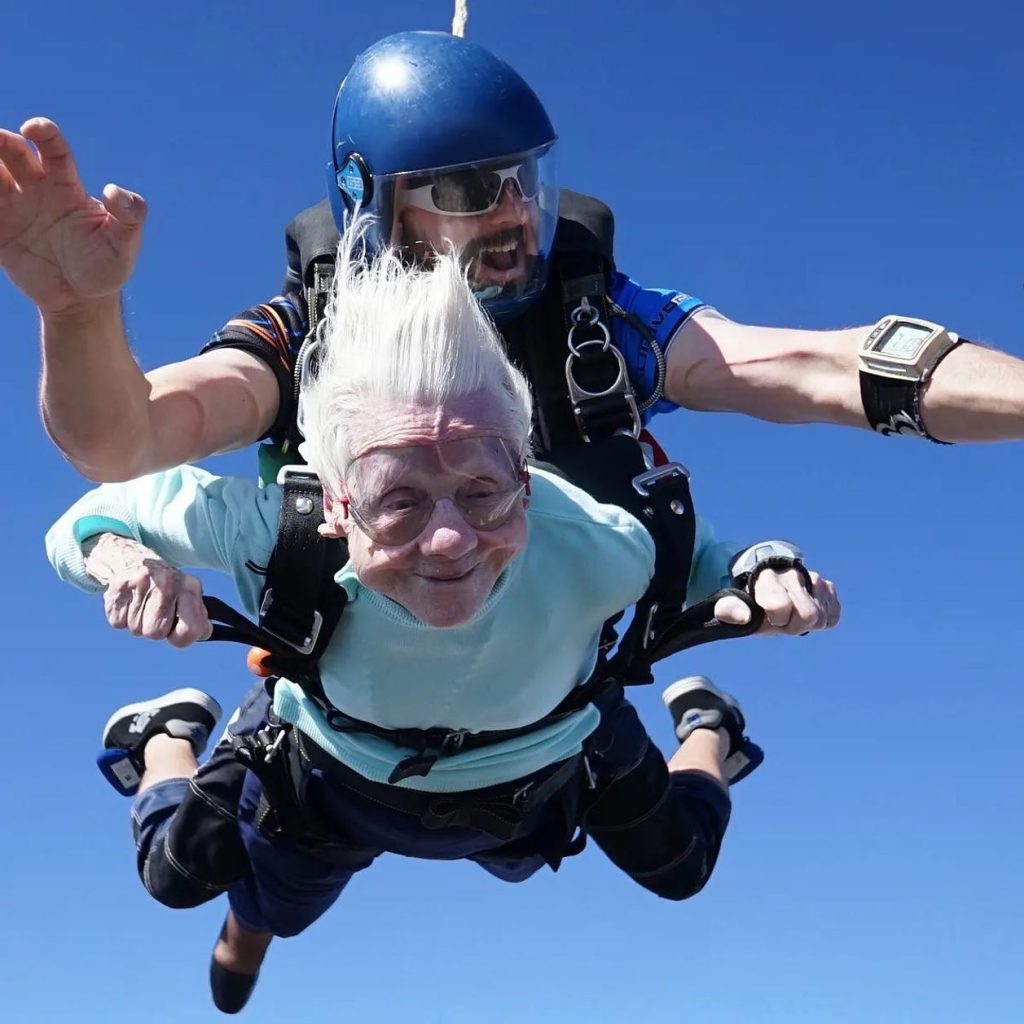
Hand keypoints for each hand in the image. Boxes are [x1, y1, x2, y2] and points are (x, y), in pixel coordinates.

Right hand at [0, 118, 145, 314]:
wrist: (82, 300)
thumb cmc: (106, 266)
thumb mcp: (124, 245)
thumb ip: (130, 217)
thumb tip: (115, 192)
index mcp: (66, 186)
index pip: (53, 151)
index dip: (44, 134)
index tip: (34, 128)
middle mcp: (36, 189)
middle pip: (13, 153)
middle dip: (1, 141)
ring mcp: (14, 208)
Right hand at [84, 534, 210, 647]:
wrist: (137, 561)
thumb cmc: (170, 589)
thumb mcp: (190, 598)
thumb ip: (198, 619)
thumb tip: (203, 633)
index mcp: (190, 587)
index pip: (190, 628)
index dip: (182, 638)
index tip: (177, 630)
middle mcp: (166, 582)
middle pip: (156, 633)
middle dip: (157, 630)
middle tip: (158, 614)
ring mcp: (140, 583)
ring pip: (136, 629)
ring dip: (139, 623)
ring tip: (144, 605)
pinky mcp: (118, 588)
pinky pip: (118, 623)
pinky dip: (123, 618)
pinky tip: (131, 602)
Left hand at [713, 567, 839, 636]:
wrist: (767, 583)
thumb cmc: (750, 599)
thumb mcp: (732, 605)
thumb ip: (729, 610)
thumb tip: (744, 616)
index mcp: (767, 577)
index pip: (782, 605)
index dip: (777, 618)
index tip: (769, 616)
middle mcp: (793, 574)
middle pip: (809, 616)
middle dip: (795, 625)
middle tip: (782, 619)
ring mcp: (814, 578)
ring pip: (822, 617)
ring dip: (807, 623)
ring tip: (792, 613)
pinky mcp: (828, 587)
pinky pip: (833, 616)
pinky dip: (821, 619)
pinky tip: (806, 610)